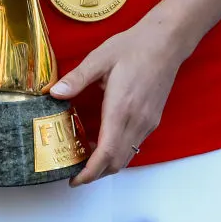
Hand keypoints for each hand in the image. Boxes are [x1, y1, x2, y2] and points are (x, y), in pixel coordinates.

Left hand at [50, 20, 184, 185]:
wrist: (166, 41)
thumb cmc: (134, 47)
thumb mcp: (100, 58)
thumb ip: (77, 78)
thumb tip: (54, 93)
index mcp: (121, 109)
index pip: (106, 154)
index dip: (89, 172)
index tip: (73, 179)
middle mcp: (137, 121)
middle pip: (116, 162)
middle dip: (95, 173)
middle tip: (73, 170)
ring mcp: (148, 122)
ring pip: (127, 156)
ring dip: (107, 164)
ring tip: (84, 156)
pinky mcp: (153, 119)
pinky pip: (134, 145)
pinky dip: (118, 152)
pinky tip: (103, 140)